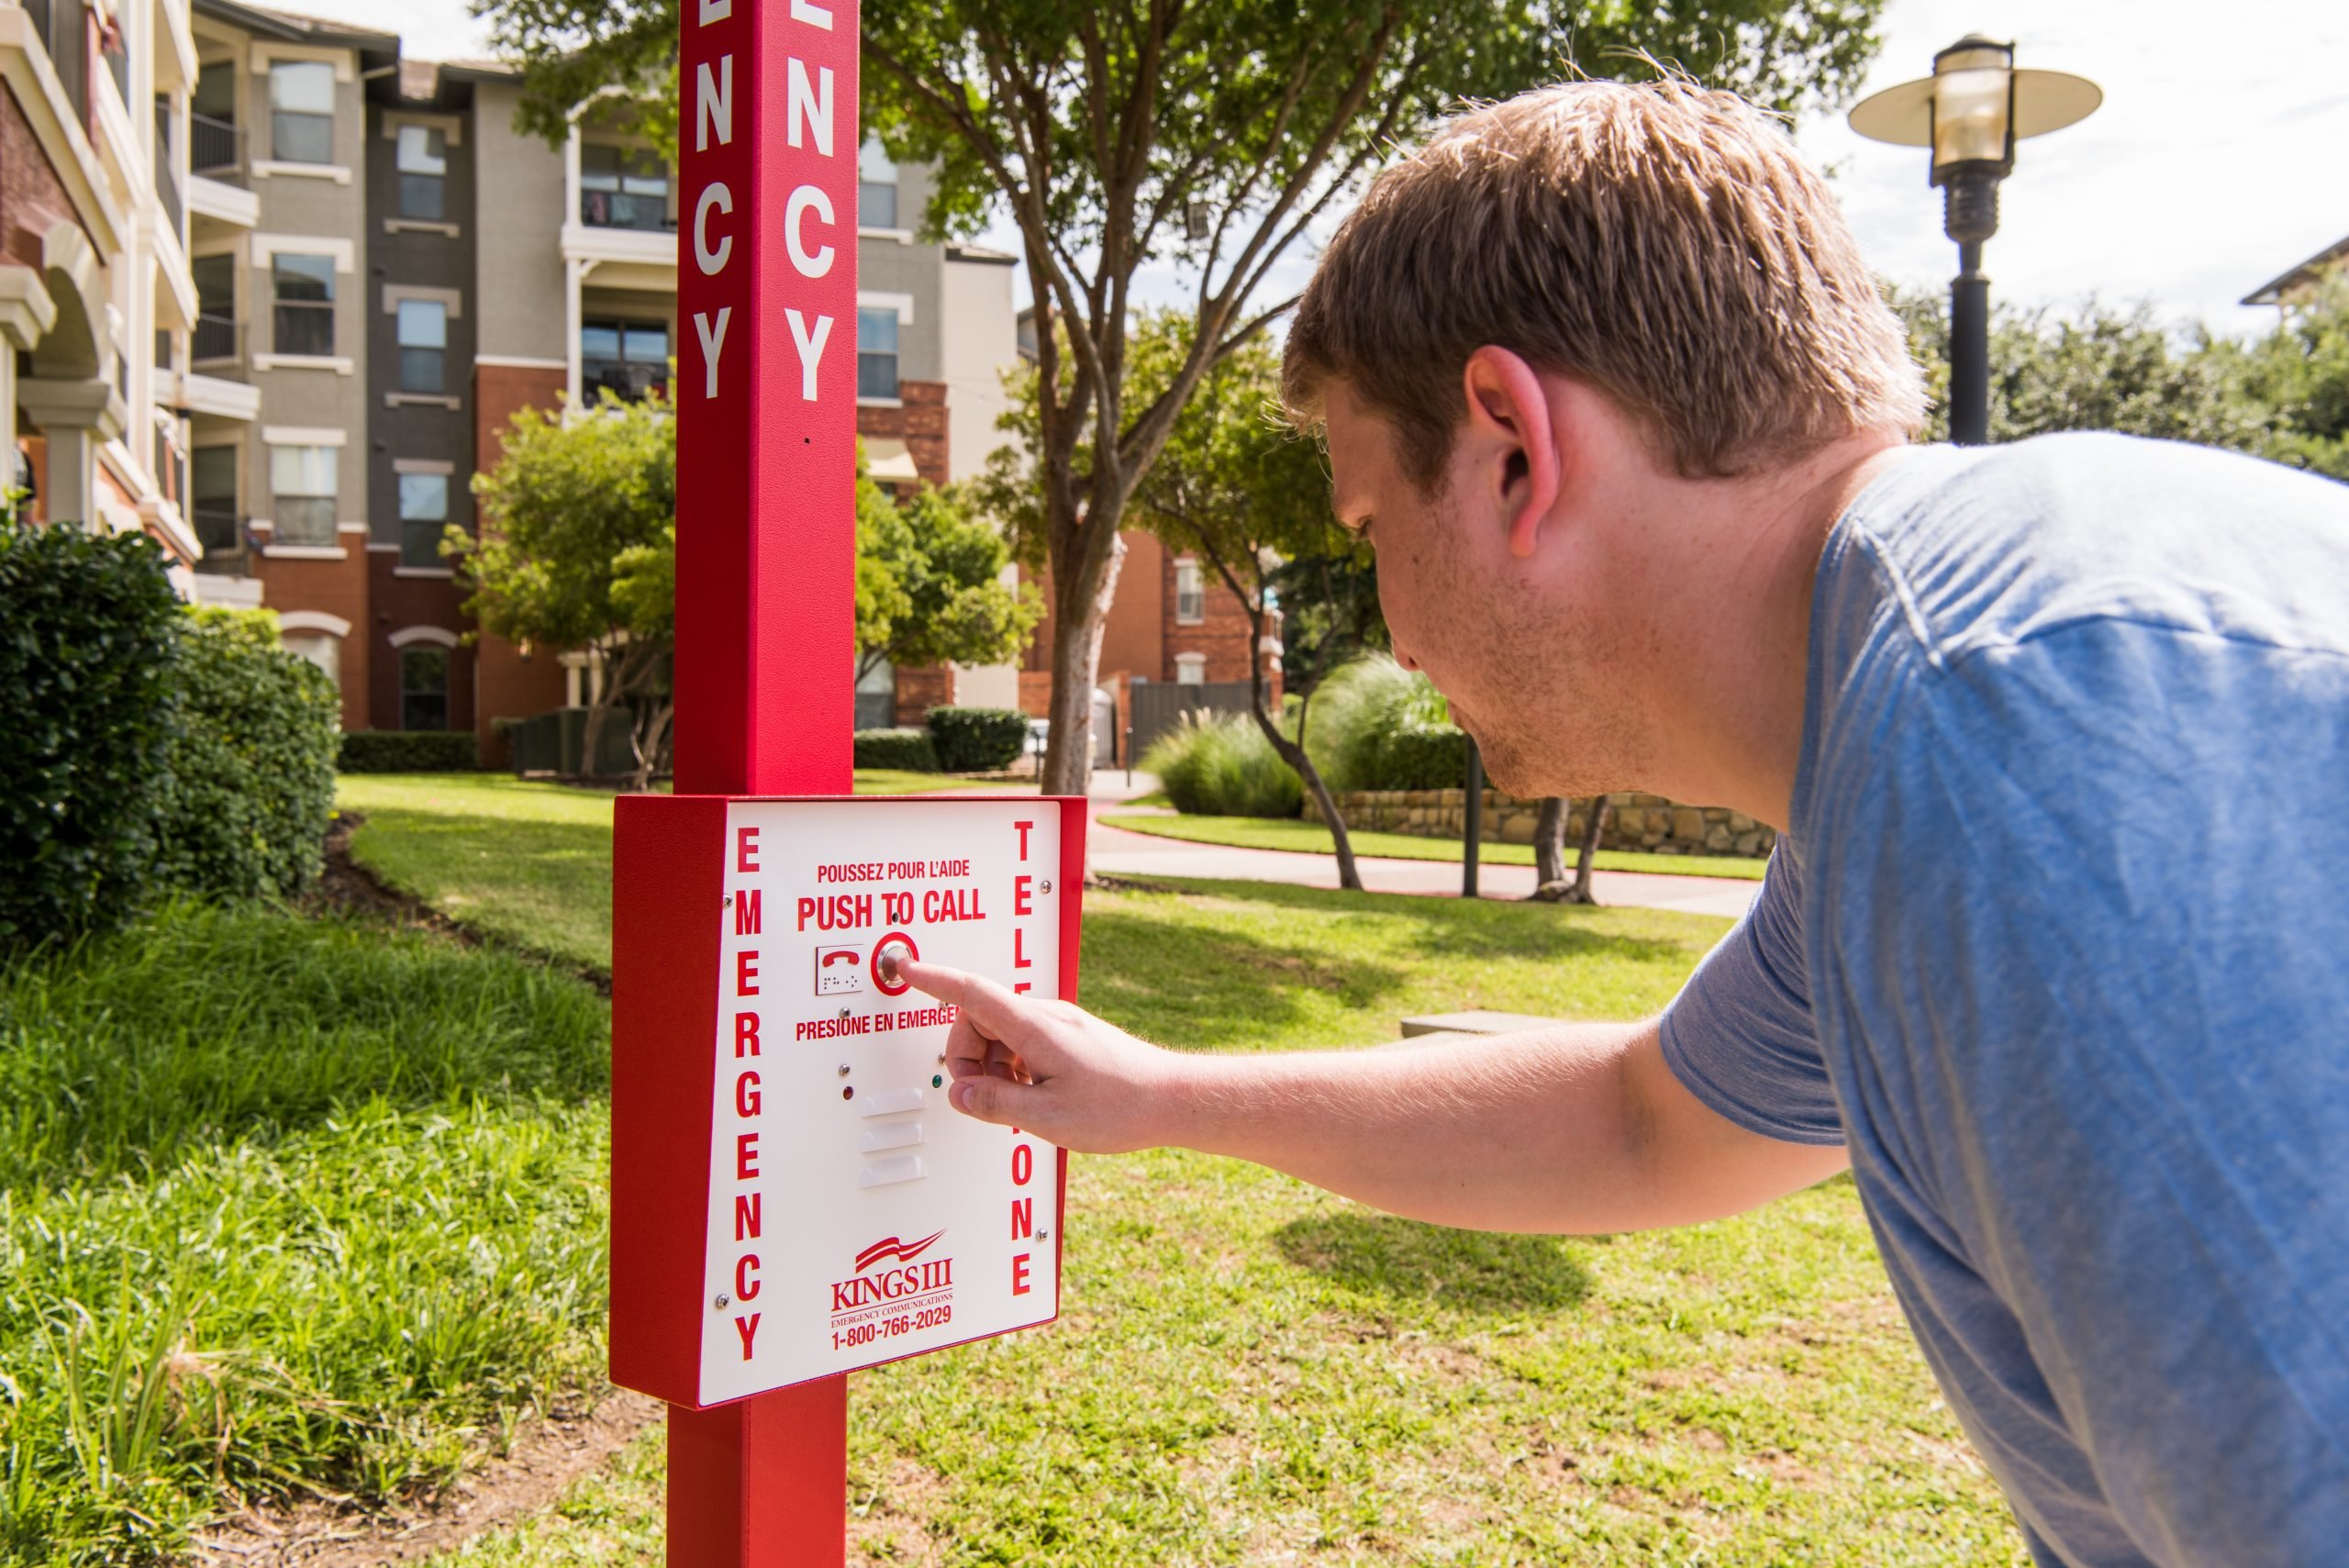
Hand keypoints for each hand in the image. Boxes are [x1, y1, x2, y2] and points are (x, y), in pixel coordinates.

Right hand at [896, 960, 1185, 1152]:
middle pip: (979, 1020)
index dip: (935, 980)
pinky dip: (1015, 1068)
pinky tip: (1037, 1095)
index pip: (972, 993)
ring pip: (1000, 1034)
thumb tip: (961, 1094)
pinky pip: (1023, 1043)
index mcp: (1035, 1027)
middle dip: (969, 1058)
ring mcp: (1060, 1023)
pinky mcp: (1070, 1036)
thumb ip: (996, 1103)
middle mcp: (1046, 1015)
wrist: (1173, 1100)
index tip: (907, 968)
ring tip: (1022, 1102)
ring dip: (994, 1067)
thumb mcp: (1047, 1116)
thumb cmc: (1121, 1105)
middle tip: (987, 1097)